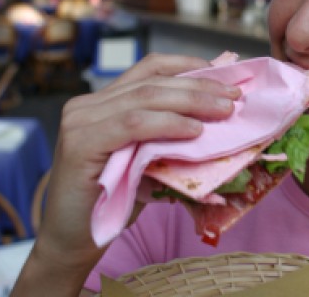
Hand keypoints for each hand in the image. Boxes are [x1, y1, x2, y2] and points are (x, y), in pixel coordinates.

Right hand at [13, 53, 240, 294]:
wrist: (75, 243)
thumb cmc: (115, 203)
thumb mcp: (147, 161)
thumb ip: (168, 138)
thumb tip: (219, 121)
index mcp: (102, 102)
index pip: (148, 69)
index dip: (187, 66)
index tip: (224, 75)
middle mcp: (87, 105)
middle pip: (152, 82)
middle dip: (199, 86)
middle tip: (234, 96)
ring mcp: (80, 122)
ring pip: (145, 98)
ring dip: (191, 101)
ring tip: (223, 111)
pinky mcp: (80, 144)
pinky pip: (133, 124)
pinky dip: (168, 124)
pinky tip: (194, 130)